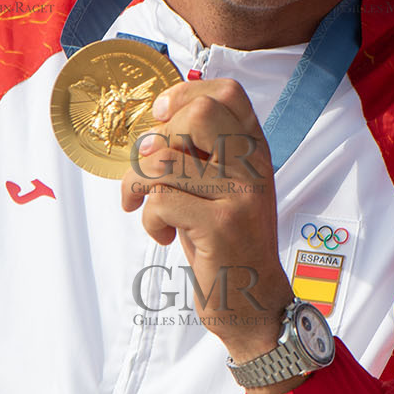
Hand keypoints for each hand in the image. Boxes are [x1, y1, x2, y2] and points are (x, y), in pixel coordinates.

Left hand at [120, 79, 294, 371]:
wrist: (254, 301)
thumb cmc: (227, 242)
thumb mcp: (223, 188)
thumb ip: (202, 153)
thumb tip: (157, 119)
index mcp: (255, 151)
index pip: (227, 93)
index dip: (185, 95)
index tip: (163, 120)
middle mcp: (253, 166)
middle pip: (199, 113)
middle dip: (158, 139)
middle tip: (152, 171)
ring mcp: (239, 194)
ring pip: (165, 159)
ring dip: (138, 184)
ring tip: (144, 206)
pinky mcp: (220, 225)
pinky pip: (161, 201)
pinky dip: (149, 220)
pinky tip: (166, 237)